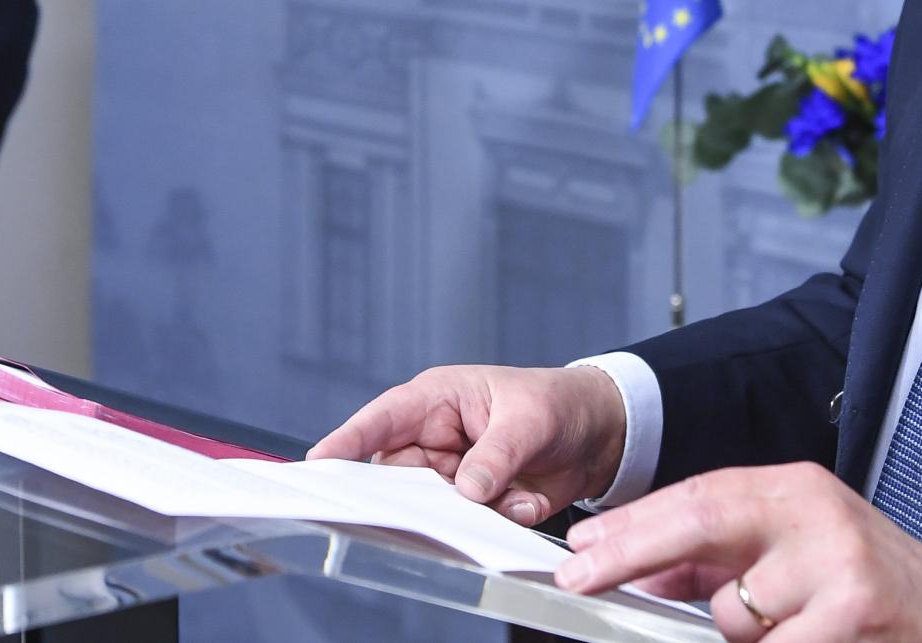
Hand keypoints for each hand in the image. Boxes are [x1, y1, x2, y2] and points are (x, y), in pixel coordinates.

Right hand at [306, 363, 628, 525]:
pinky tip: (529, 496)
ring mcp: (454, 472)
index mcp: (439, 400)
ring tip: (512, 490)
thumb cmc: (558, 404)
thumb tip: (467, 489)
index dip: (349, 440)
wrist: (601, 434)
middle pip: (398, 474)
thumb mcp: (530, 420)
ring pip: (435, 505)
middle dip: (417, 493)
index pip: (383, 419)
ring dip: (471, 508)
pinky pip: (472, 523)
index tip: (320, 462)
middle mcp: (437, 438)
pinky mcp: (476, 501)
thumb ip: (496, 454)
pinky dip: (503, 515)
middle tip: (442, 499)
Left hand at [558, 462, 921, 642]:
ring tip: (790, 627)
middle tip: (582, 576)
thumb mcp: (797, 556)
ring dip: (738, 634)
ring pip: (733, 612)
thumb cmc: (873, 589)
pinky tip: (811, 639)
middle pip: (700, 522)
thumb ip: (722, 561)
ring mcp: (837, 562)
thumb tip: (642, 573)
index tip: (582, 548)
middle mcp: (816, 513)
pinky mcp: (852, 610)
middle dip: (630, 551)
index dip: (633, 523)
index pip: (696, 495)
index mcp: (797, 489)